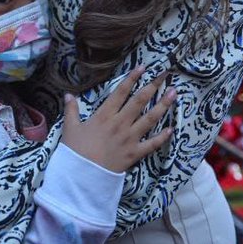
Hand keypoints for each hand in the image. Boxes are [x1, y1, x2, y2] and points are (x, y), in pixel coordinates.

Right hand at [61, 67, 175, 172]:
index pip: (120, 92)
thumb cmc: (75, 151)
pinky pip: (151, 144)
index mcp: (104, 115)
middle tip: (164, 75)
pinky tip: (171, 129)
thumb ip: (71, 110)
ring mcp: (129, 138)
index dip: (132, 78)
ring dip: (162, 105)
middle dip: (153, 86)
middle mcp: (120, 123)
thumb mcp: (70, 128)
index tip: (143, 67)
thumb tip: (68, 94)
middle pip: (139, 101)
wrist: (82, 176)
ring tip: (174, 94)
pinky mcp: (134, 153)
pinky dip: (162, 137)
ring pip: (149, 119)